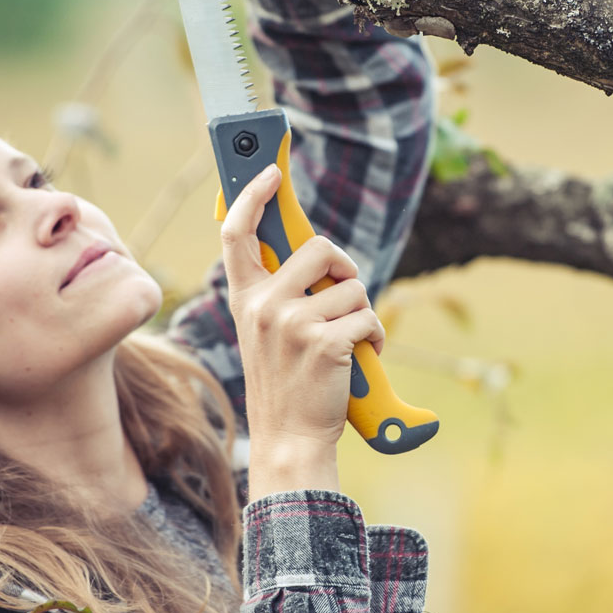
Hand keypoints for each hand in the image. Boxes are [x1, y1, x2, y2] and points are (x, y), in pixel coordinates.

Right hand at [220, 165, 385, 497]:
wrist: (290, 439)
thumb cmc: (287, 384)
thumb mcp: (268, 332)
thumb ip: (280, 292)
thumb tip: (315, 253)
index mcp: (246, 299)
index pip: (236, 233)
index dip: (252, 195)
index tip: (270, 172)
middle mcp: (263, 306)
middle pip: (317, 246)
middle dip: (344, 267)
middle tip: (345, 294)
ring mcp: (292, 323)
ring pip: (352, 285)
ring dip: (363, 312)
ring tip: (349, 342)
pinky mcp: (324, 342)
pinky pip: (369, 317)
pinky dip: (376, 338)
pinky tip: (362, 358)